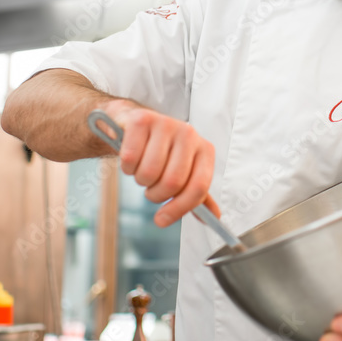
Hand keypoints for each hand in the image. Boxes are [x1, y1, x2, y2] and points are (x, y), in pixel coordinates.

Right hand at [98, 99, 218, 226]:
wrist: (137, 124)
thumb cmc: (163, 151)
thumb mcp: (184, 171)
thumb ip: (197, 193)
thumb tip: (214, 216)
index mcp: (205, 150)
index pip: (198, 187)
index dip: (179, 208)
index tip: (162, 220)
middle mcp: (189, 134)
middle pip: (172, 182)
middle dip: (156, 195)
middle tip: (151, 188)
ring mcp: (166, 124)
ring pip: (149, 172)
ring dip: (140, 180)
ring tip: (142, 170)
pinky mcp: (142, 120)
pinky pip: (130, 158)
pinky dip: (127, 167)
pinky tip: (132, 159)